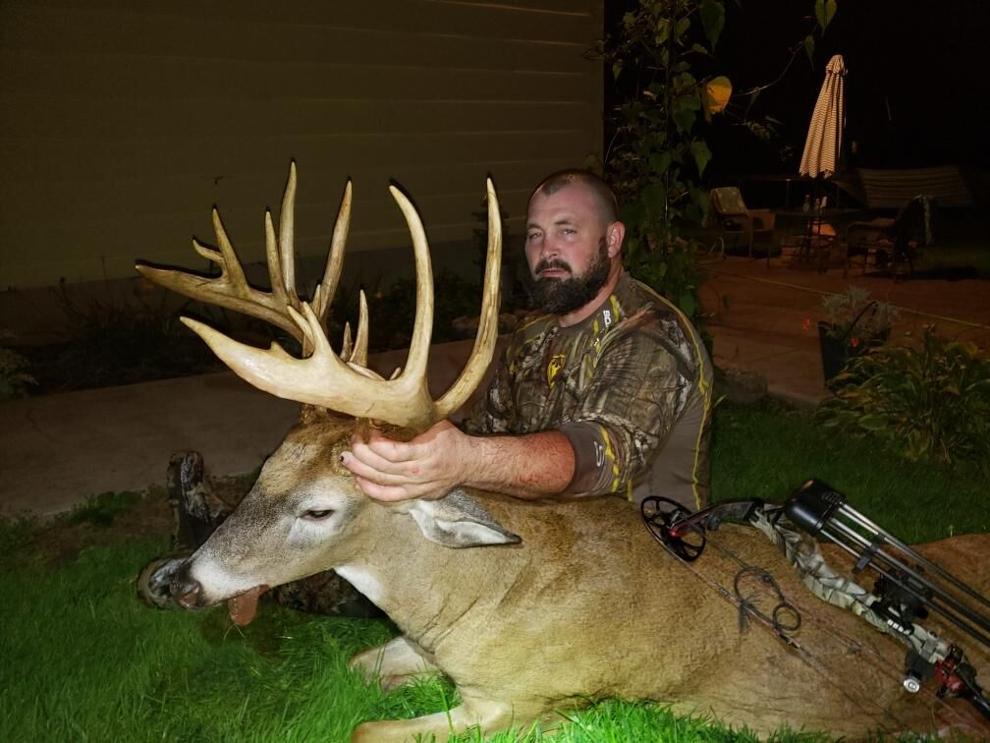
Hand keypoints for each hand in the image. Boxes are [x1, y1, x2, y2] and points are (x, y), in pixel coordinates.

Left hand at [340, 420, 469, 501]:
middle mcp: (418, 470)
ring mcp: (415, 485)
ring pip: (381, 480)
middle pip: (381, 466)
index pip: (392, 451)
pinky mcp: (414, 494)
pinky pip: (388, 495)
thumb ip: (413, 416)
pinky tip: (359, 480)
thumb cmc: (451, 441)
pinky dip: (371, 490)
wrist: (469, 463)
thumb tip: (388, 399)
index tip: (367, 429)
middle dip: (361, 453)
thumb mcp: (436, 422)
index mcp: (424, 451)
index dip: (374, 442)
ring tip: (347, 459)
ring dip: (360, 470)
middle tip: (353, 441)